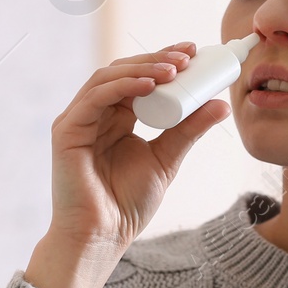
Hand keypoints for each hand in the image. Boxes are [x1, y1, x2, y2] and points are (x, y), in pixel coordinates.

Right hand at [26, 41, 229, 287]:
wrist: (103, 236)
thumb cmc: (128, 204)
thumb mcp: (167, 159)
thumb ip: (189, 130)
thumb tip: (221, 104)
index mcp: (116, 117)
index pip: (139, 78)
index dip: (163, 60)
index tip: (193, 51)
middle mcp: (96, 113)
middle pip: (124, 71)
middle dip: (157, 59)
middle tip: (188, 54)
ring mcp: (78, 119)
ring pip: (109, 77)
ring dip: (143, 68)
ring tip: (175, 68)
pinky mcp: (66, 130)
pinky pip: (95, 97)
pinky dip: (122, 86)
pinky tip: (149, 85)